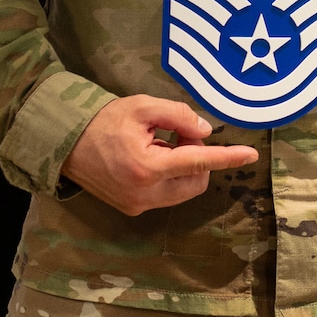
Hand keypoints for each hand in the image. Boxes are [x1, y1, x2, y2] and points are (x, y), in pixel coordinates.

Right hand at [60, 95, 258, 215]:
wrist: (65, 144)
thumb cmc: (104, 121)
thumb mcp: (142, 107)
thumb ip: (178, 116)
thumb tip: (205, 132)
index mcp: (148, 167)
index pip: (198, 163)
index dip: (227, 158)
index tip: (251, 155)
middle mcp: (145, 194)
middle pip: (196, 180)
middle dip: (198, 156)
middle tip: (179, 134)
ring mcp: (138, 205)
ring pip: (184, 190)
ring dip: (185, 168)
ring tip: (161, 145)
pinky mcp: (133, 209)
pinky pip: (168, 195)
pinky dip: (170, 176)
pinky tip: (150, 158)